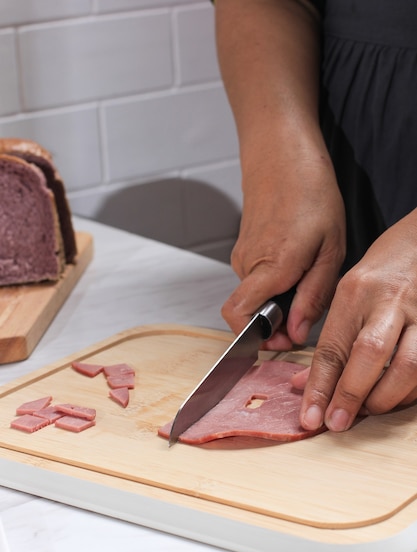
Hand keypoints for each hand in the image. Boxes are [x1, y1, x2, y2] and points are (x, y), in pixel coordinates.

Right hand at [221, 152, 345, 348]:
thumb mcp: (330, 248)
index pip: (239, 316)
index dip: (257, 337)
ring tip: (306, 272)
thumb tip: (296, 331)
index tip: (284, 338)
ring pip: (256, 295)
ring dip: (279, 298)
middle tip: (307, 305)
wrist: (282, 156)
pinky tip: (295, 261)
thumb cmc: (310, 193)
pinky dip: (274, 281)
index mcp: (272, 266)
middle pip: (252, 312)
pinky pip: (256, 278)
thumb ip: (313, 295)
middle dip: (277, 320)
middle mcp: (248, 264)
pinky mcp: (243, 249)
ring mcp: (242, 256)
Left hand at [299, 208, 416, 431]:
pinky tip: (400, 397)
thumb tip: (304, 383)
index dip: (319, 386)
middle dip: (351, 395)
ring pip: (409, 365)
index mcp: (355, 292)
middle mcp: (389, 300)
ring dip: (387, 397)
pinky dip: (414, 389)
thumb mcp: (349, 292)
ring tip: (370, 410)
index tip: (310, 417)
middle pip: (369, 354)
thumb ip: (332, 339)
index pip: (332, 346)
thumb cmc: (385, 268)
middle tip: (338, 422)